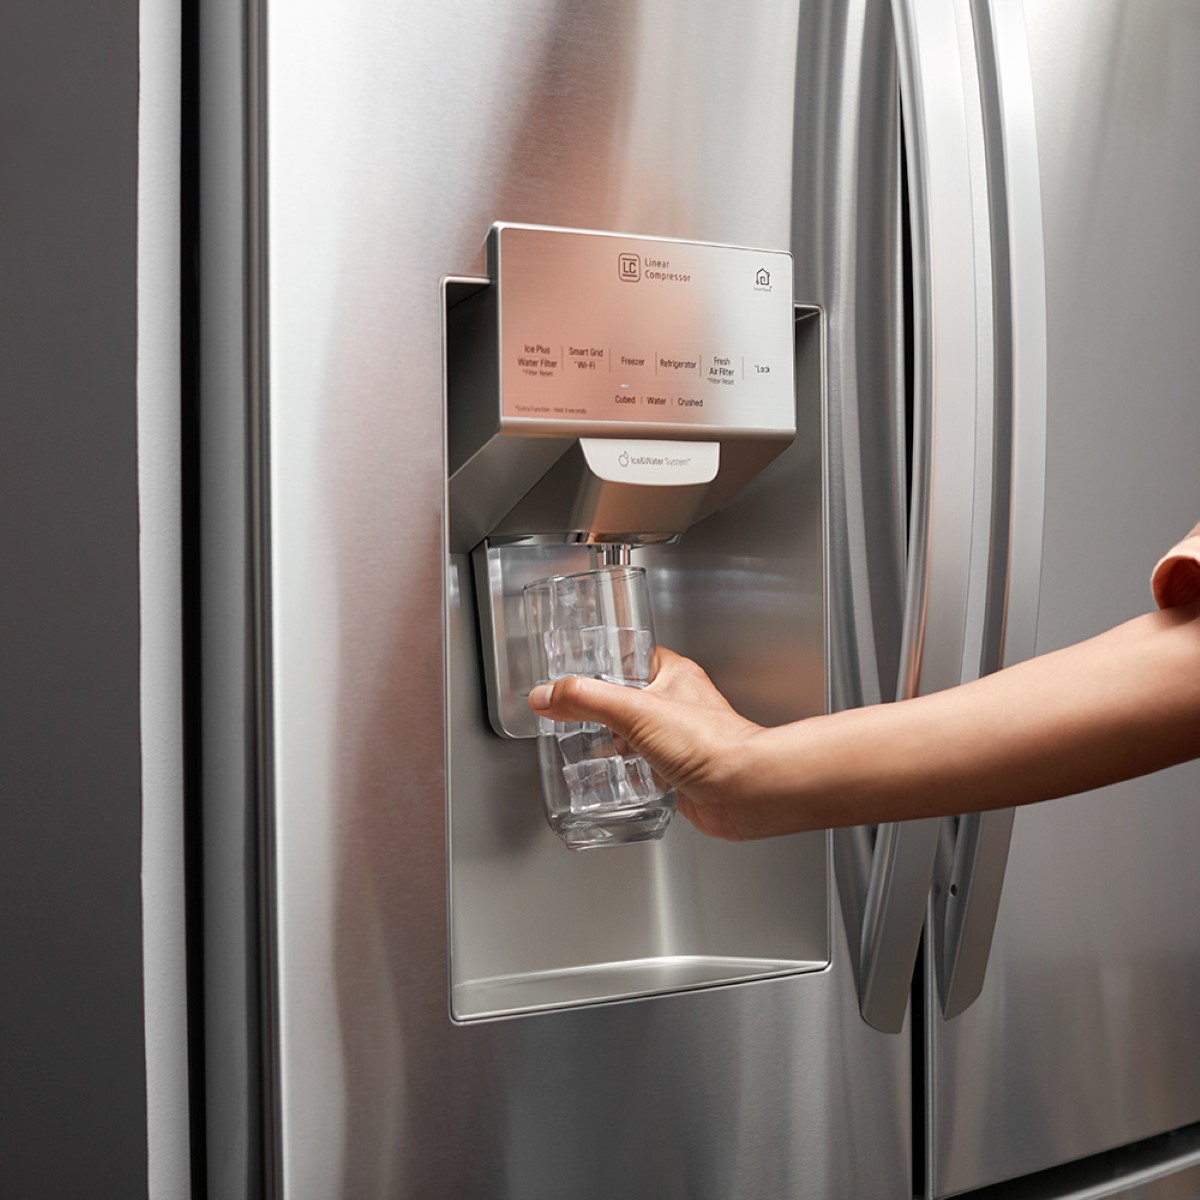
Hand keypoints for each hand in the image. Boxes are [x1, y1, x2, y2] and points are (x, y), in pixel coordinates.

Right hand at [528, 648, 763, 839]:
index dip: (600, 660)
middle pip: (626, 697)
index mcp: (672, 674)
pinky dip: (624, 772)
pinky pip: (642, 767)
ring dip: (609, 742)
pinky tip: (609, 779)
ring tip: (581, 746)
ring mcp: (677, 738)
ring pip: (633, 734)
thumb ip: (586, 700)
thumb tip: (546, 694)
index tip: (571, 668)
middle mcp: (676, 703)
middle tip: (568, 713)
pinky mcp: (677, 771)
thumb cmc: (711, 743)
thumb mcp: (634, 711)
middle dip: (597, 709)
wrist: (744, 791)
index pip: (628, 655)